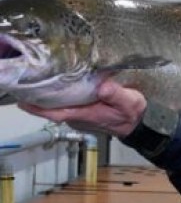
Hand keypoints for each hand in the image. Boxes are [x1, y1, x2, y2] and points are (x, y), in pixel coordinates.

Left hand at [18, 80, 146, 137]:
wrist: (135, 125)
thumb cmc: (131, 114)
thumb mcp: (130, 102)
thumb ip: (117, 95)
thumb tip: (103, 86)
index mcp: (86, 114)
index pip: (57, 112)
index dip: (39, 108)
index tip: (24, 100)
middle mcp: (78, 116)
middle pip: (52, 108)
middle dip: (40, 96)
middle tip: (30, 79)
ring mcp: (78, 115)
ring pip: (58, 105)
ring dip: (48, 95)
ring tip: (40, 77)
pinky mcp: (81, 112)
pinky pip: (65, 104)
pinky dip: (58, 95)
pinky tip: (57, 83)